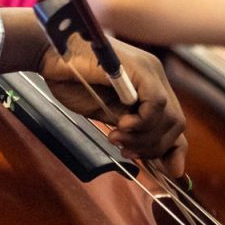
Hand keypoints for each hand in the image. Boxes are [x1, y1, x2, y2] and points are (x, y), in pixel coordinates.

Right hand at [42, 33, 188, 177]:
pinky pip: (156, 105)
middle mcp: (155, 77)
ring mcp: (151, 71)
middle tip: (126, 151)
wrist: (49, 53)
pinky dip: (142, 122)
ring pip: (170, 118)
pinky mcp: (142, 69)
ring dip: (144, 137)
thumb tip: (146, 151)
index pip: (173, 122)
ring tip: (117, 137)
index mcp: (148, 86)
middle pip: (176, 124)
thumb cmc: (69, 79)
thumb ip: (128, 128)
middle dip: (154, 147)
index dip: (174, 149)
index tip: (168, 171)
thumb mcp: (105, 112)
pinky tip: (122, 125)